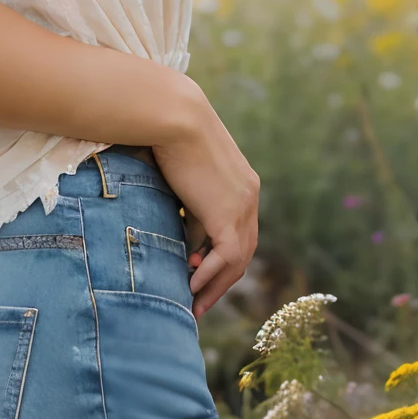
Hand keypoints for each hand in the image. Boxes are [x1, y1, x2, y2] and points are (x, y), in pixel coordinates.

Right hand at [154, 88, 259, 320]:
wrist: (174, 116)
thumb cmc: (168, 133)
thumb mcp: (183, 174)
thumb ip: (190, 204)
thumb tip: (185, 237)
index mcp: (243, 183)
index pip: (238, 229)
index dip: (221, 255)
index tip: (198, 273)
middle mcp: (249, 195)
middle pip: (244, 249)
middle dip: (222, 278)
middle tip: (201, 300)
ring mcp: (243, 205)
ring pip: (238, 259)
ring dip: (216, 284)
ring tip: (194, 303)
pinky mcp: (228, 214)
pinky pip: (226, 257)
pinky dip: (210, 275)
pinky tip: (191, 285)